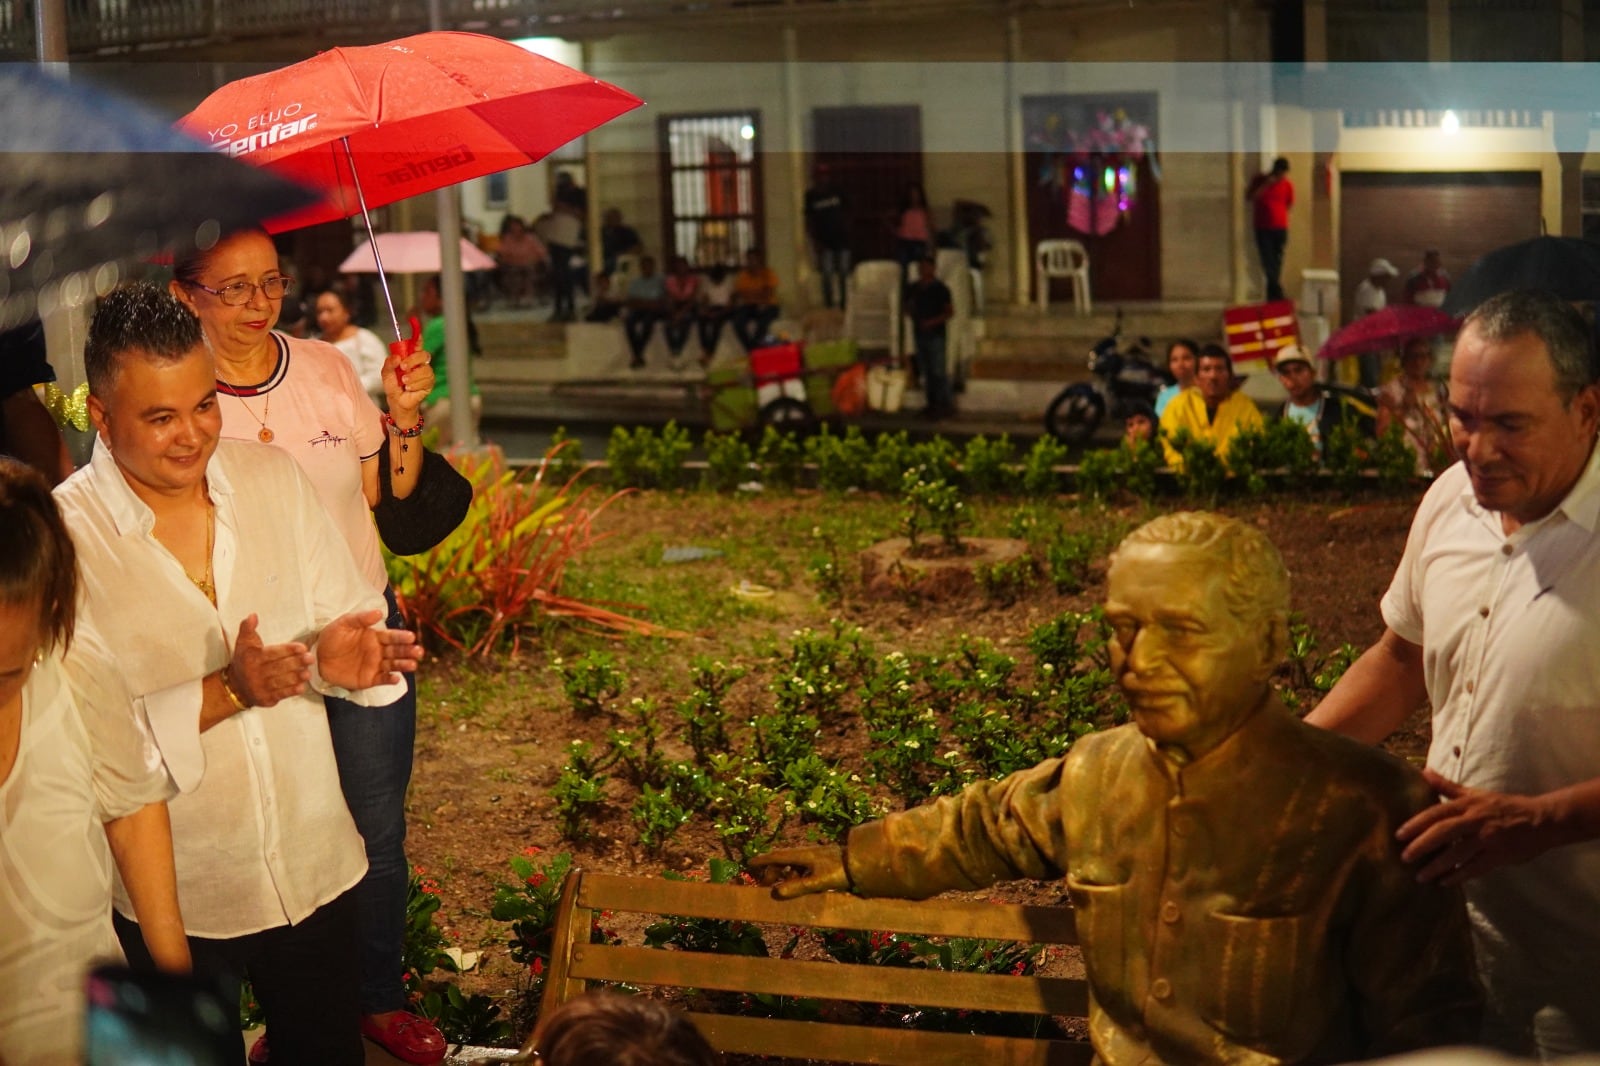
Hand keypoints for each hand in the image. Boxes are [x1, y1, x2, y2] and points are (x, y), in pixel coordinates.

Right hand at [229, 613, 311, 707]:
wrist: (235, 687)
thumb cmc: (244, 661)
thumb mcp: (243, 644)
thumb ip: (248, 629)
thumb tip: (253, 615)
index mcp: (251, 658)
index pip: (272, 653)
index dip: (288, 650)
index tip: (302, 648)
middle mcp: (255, 673)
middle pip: (278, 668)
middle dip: (296, 663)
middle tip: (310, 658)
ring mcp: (260, 687)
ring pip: (280, 682)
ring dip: (296, 677)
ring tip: (308, 673)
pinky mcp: (266, 699)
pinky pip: (280, 695)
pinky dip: (291, 691)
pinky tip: (302, 687)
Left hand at [315, 609, 422, 690]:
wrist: (317, 657)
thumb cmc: (332, 637)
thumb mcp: (344, 623)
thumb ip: (361, 619)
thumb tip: (379, 613)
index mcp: (375, 637)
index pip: (392, 637)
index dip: (401, 637)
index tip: (411, 637)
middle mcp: (378, 651)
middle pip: (397, 651)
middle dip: (408, 651)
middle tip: (418, 652)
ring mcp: (374, 666)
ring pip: (393, 665)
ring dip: (403, 665)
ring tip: (413, 665)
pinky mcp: (368, 679)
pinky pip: (381, 679)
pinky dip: (389, 680)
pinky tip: (396, 679)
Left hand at [384, 332, 433, 421]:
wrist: (398, 403)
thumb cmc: (393, 387)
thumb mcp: (386, 374)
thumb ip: (389, 364)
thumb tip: (396, 357)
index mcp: (409, 358)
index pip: (416, 344)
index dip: (417, 336)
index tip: (416, 329)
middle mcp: (420, 364)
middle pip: (424, 354)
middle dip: (413, 360)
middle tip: (403, 367)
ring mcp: (426, 373)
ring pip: (425, 369)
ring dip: (412, 376)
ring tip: (404, 383)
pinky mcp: (429, 383)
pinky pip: (426, 380)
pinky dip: (415, 384)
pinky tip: (409, 388)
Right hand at [748, 845, 849, 899]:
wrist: (861, 863)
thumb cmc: (840, 872)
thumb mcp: (818, 882)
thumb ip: (797, 887)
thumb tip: (776, 891)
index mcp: (803, 855)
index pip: (777, 856)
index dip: (763, 860)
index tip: (749, 862)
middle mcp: (806, 853)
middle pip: (783, 860)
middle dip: (772, 870)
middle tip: (766, 884)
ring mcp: (814, 857)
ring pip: (793, 864)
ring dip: (784, 874)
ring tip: (781, 888)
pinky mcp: (822, 862)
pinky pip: (802, 867)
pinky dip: (795, 876)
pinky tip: (800, 886)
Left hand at [1397, 769, 1559, 883]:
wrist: (1541, 820)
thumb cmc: (1504, 806)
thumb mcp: (1476, 793)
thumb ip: (1448, 786)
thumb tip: (1423, 771)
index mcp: (1468, 805)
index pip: (1437, 813)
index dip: (1417, 823)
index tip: (1399, 835)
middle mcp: (1476, 821)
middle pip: (1444, 832)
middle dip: (1422, 845)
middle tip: (1404, 857)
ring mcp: (1488, 839)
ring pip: (1458, 854)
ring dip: (1437, 866)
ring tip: (1420, 876)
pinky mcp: (1500, 856)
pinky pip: (1476, 868)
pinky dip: (1459, 876)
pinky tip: (1444, 883)